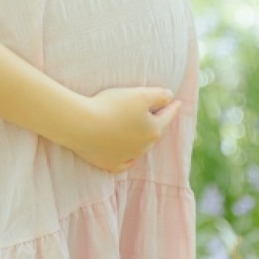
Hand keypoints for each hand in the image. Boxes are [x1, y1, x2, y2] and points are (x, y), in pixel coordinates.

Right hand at [61, 87, 181, 172]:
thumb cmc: (111, 106)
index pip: (167, 116)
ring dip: (143, 139)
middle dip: (158, 123)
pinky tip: (130, 157)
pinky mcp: (109, 163)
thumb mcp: (140, 94)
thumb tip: (170, 96)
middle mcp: (143, 147)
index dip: (172, 107)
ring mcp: (126, 157)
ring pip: (140, 148)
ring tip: (143, 131)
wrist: (81, 125)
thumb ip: (159, 95)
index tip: (177, 101)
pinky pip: (124, 163)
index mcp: (153, 130)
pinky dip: (128, 159)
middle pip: (154, 133)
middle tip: (161, 114)